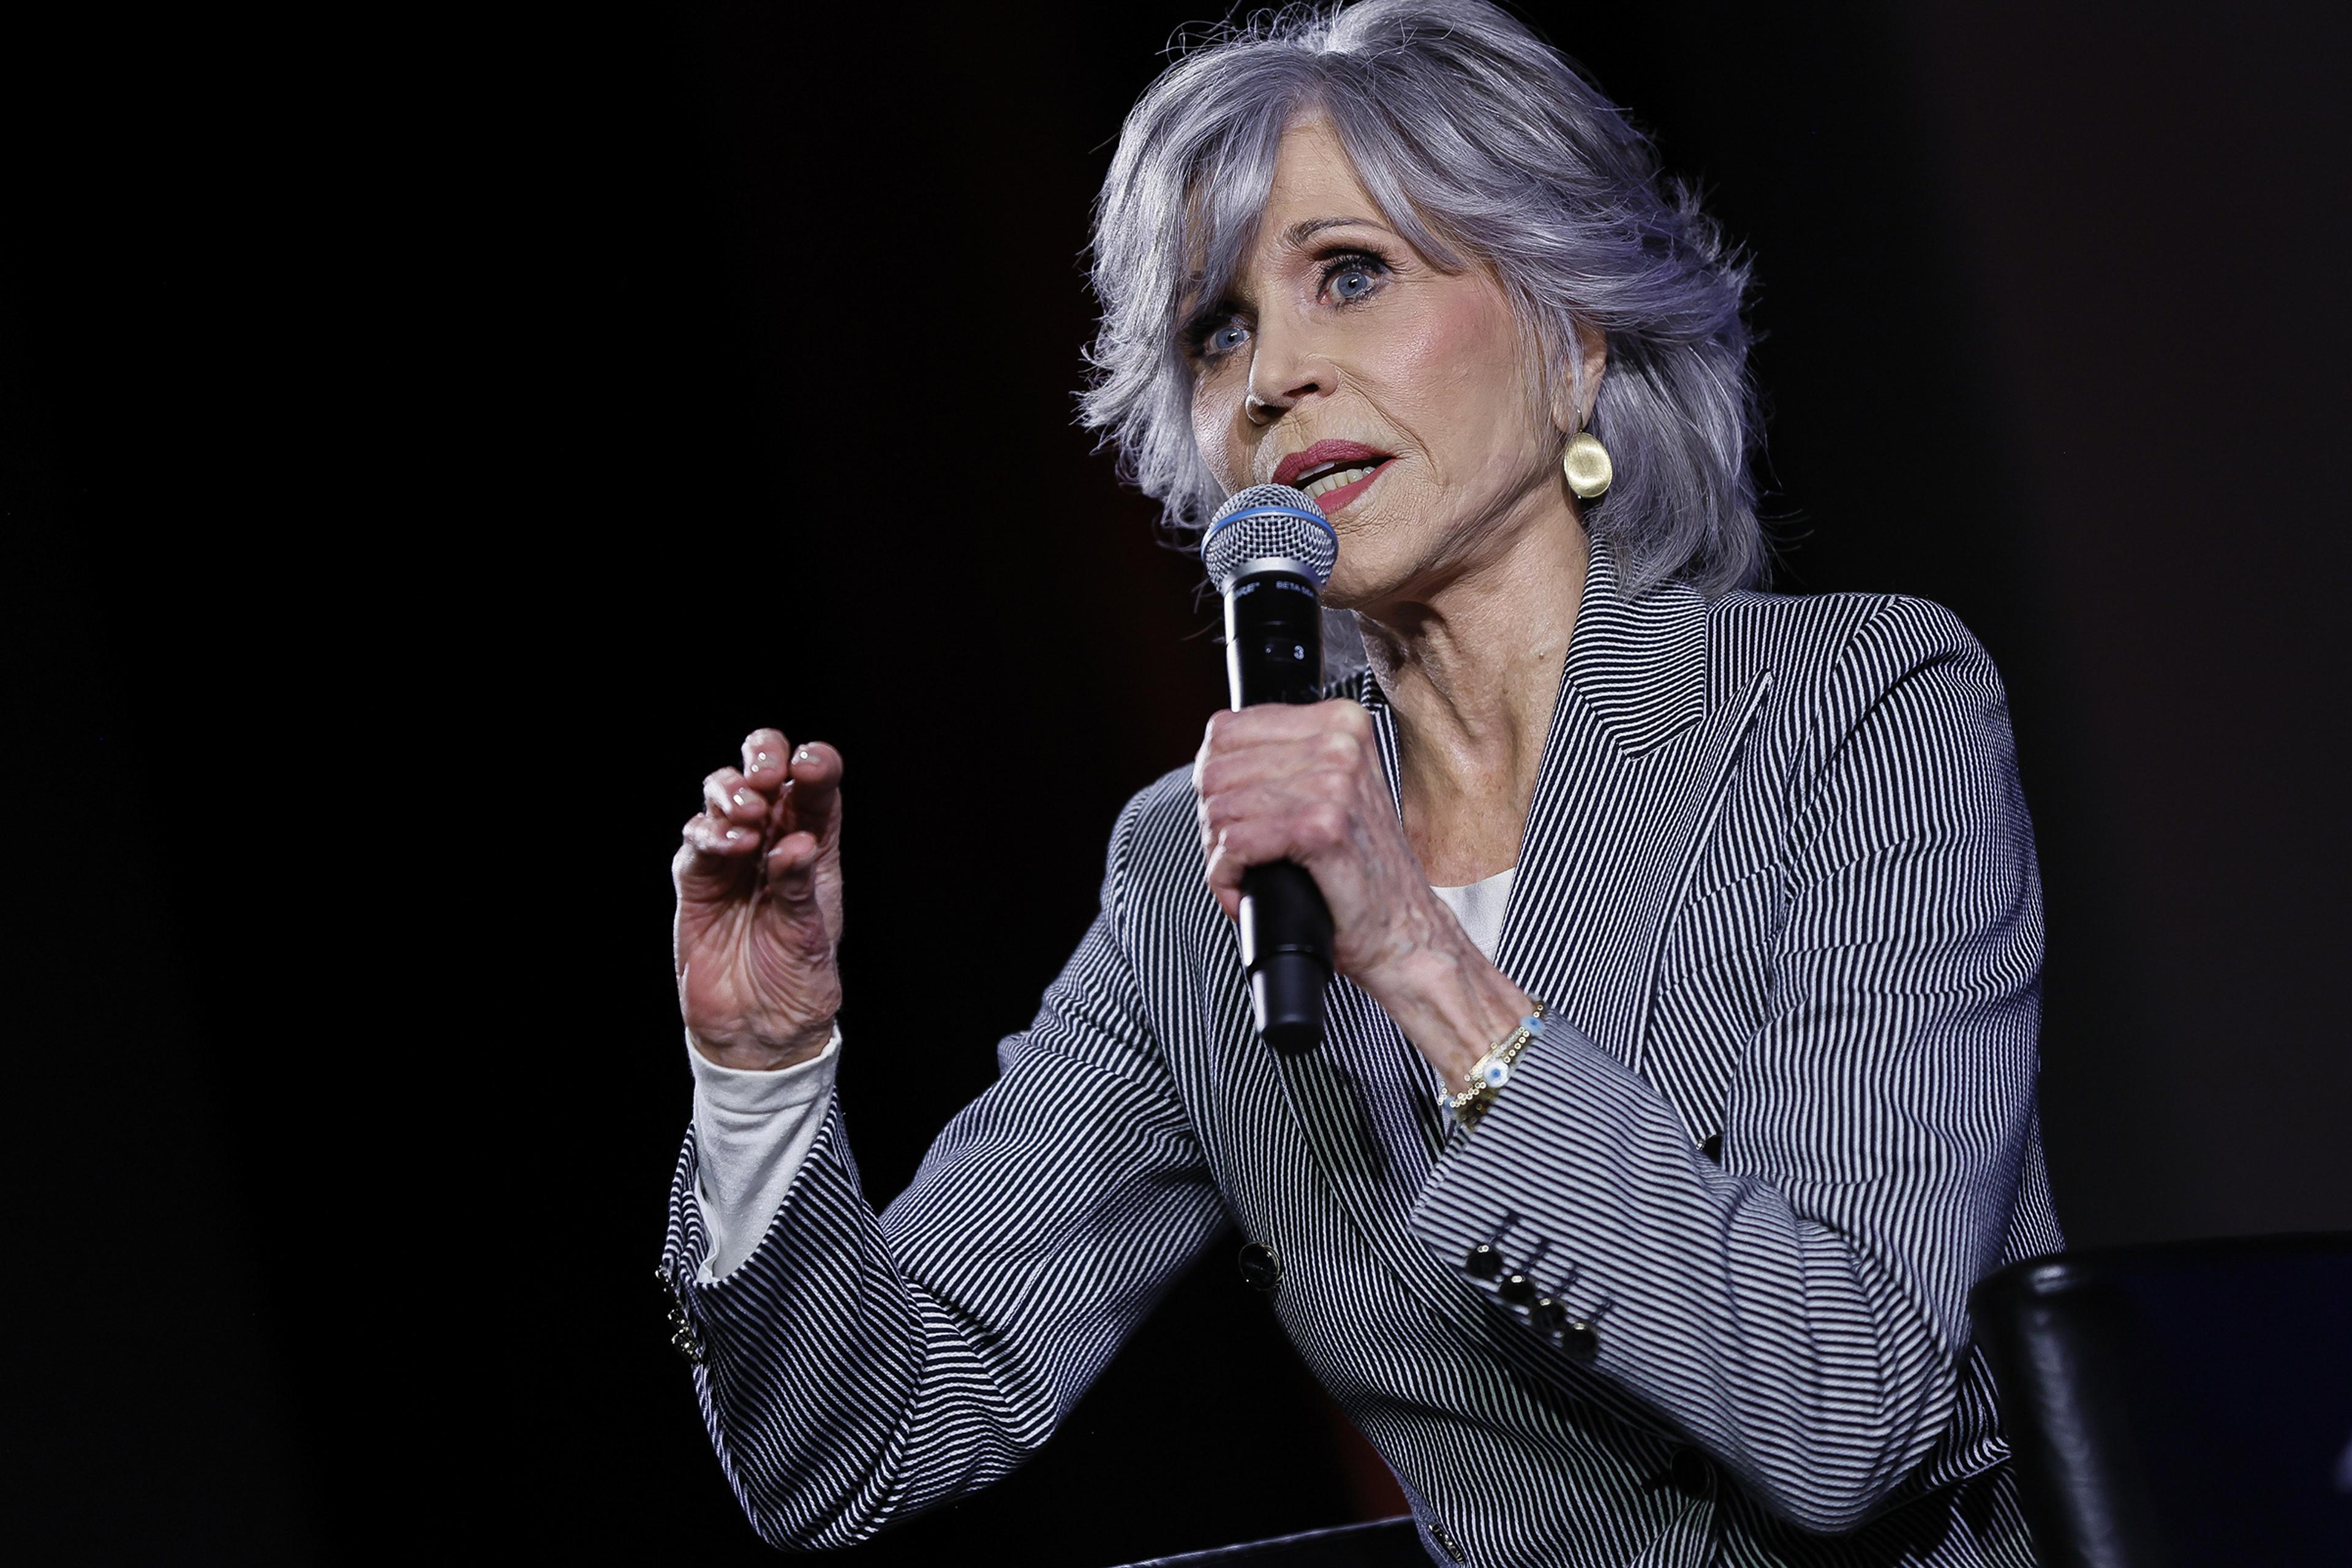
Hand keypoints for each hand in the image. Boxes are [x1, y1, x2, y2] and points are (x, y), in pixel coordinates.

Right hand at [672, 728, 843, 1070]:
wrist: (757, 1028)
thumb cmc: (797, 979)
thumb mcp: (810, 934)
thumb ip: (799, 887)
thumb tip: (794, 843)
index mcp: (813, 844)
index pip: (816, 788)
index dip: (814, 764)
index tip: (810, 764)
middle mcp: (772, 839)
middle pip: (763, 770)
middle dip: (762, 756)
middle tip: (766, 776)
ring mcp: (731, 856)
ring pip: (722, 794)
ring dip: (733, 792)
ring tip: (749, 817)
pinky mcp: (696, 878)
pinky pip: (697, 839)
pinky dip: (710, 834)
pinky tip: (731, 845)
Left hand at [1194, 701, 1458, 988]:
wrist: (1403, 927)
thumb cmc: (1359, 866)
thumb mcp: (1329, 789)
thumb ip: (1282, 760)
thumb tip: (1210, 756)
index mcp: (1340, 721)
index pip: (1225, 729)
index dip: (1212, 779)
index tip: (1231, 813)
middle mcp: (1340, 743)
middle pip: (1216, 771)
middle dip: (1213, 821)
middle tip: (1236, 855)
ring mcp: (1334, 783)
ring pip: (1221, 809)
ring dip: (1219, 854)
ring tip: (1244, 875)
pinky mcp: (1324, 828)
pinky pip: (1236, 843)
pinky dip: (1226, 877)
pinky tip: (1243, 891)